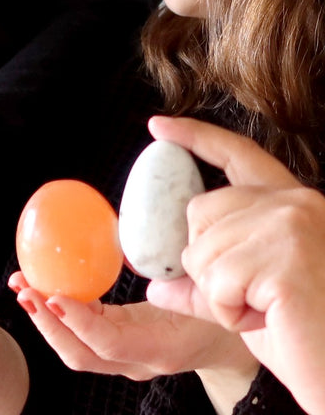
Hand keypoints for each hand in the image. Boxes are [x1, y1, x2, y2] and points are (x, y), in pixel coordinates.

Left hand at [8, 271, 254, 382]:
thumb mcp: (206, 285)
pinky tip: (42, 285)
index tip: (52, 296)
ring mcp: (127, 359)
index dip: (78, 322)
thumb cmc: (225, 305)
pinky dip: (58, 314)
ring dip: (45, 318)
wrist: (233, 342)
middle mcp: (140, 360)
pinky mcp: (118, 348)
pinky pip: (82, 336)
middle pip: (81, 353)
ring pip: (76, 348)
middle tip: (23, 287)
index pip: (110, 342)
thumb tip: (138, 234)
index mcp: (163, 346)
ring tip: (21, 284)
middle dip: (46, 323)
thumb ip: (175, 269)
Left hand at [145, 116, 324, 414]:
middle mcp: (297, 203)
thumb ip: (209, 280)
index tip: (159, 126)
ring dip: (222, 295)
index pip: (237, 155)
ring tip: (272, 310)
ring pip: (201, 252)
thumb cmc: (311, 339)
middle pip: (199, 213)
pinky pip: (215, 283)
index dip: (195, 137)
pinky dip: (230, 312)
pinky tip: (272, 317)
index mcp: (295, 205)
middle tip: (258, 297)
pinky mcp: (285, 257)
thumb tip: (156, 281)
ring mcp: (292, 225)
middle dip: (209, 263)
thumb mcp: (252, 300)